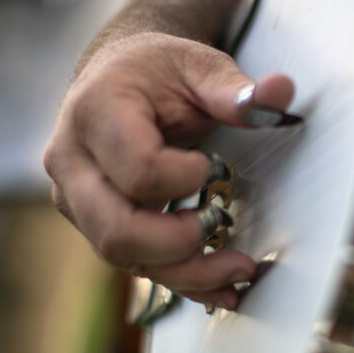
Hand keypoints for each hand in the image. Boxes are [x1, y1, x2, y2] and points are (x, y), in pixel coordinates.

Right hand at [44, 32, 294, 308]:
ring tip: (240, 269)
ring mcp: (76, 198)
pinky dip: (180, 279)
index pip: (137, 170)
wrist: (116, 76)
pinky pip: (132, 264)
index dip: (184, 179)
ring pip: (121, 256)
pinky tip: (224, 286)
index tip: (211, 166)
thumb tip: (282, 93)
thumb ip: (236, 90)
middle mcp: (71, 161)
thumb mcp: (199, 67)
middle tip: (225, 224)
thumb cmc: (157, 70)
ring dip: (185, 272)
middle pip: (117, 229)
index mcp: (95, 112)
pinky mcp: (92, 222)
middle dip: (180, 244)